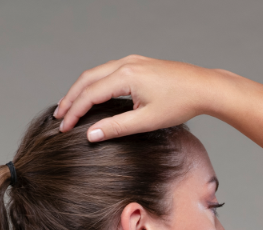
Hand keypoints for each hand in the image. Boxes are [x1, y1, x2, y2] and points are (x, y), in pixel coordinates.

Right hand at [54, 55, 215, 141]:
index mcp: (126, 76)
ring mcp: (132, 61)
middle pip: (87, 79)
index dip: (74, 112)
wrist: (203, 87)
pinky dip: (94, 83)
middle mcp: (126, 63)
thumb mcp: (146, 121)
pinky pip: (108, 71)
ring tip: (69, 106)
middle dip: (70, 98)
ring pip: (96, 73)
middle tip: (58, 116)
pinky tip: (91, 94)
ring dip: (80, 89)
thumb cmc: (179, 104)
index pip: (90, 94)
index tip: (63, 128)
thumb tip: (91, 135)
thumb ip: (116, 128)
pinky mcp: (138, 64)